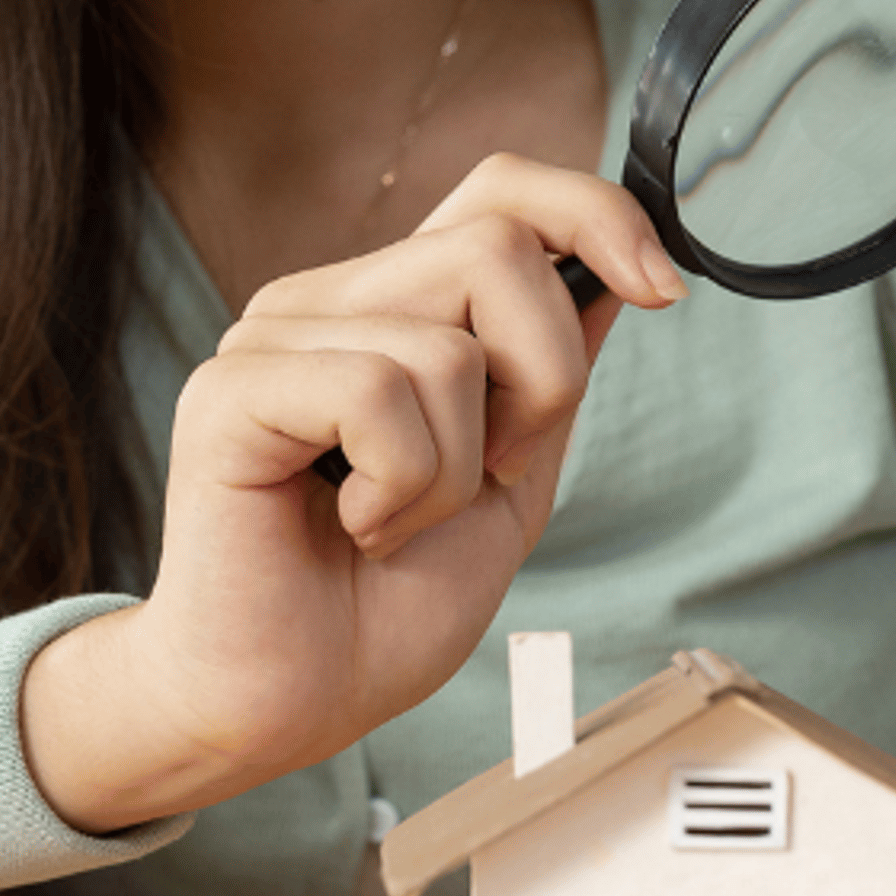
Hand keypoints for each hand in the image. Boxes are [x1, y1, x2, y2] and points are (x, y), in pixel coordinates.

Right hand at [22, 155, 683, 831]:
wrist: (293, 704)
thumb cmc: (385, 606)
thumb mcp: (512, 487)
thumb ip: (548, 383)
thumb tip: (611, 278)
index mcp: (398, 311)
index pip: (502, 191)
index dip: (594, 214)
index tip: (663, 289)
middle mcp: (332, 302)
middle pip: (499, 249)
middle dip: (543, 383)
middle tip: (488, 473)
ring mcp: (274, 337)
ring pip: (450, 341)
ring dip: (461, 466)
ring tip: (397, 521)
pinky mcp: (232, 390)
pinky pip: (380, 391)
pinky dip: (402, 485)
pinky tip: (354, 527)